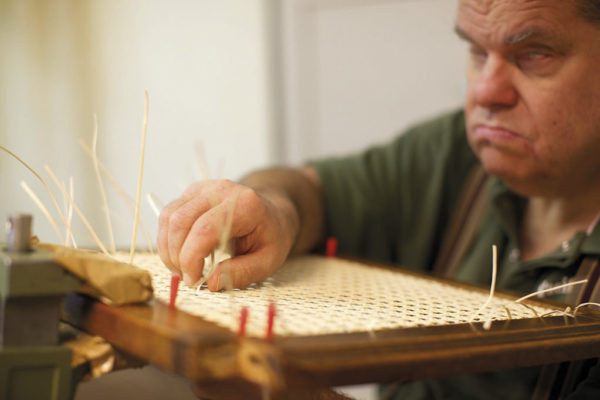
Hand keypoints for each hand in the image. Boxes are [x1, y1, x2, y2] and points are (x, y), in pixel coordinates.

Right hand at [157, 179, 298, 290]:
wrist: (273, 213)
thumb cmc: (271, 237)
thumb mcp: (268, 261)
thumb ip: (242, 273)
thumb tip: (211, 282)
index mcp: (244, 205)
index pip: (205, 229)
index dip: (191, 258)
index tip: (193, 280)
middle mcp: (221, 190)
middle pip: (181, 221)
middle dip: (177, 255)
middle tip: (187, 278)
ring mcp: (204, 188)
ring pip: (170, 216)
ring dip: (168, 248)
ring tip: (182, 269)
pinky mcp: (192, 193)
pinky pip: (169, 215)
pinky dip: (168, 239)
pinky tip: (180, 255)